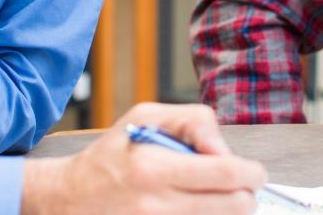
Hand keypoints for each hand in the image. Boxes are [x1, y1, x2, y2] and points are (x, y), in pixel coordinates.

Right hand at [21, 102, 265, 214]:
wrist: (68, 198)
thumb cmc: (110, 155)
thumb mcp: (146, 116)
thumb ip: (194, 122)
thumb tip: (225, 150)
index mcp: (154, 167)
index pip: (225, 173)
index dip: (251, 173)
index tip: (254, 171)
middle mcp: (156, 204)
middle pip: (232, 206)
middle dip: (246, 194)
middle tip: (243, 186)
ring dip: (227, 209)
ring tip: (216, 195)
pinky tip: (196, 206)